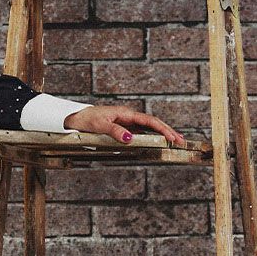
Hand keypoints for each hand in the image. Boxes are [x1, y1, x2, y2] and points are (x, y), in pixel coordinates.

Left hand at [63, 104, 186, 147]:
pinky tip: (156, 142)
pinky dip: (150, 137)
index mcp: (126, 113)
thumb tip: (130, 138)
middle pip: (153, 124)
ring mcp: (126, 122)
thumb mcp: (100, 126)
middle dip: (168, 132)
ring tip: (174, 142)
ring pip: (148, 128)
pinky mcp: (122, 128)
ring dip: (161, 134)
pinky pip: (139, 132)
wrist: (75, 118)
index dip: (163, 129)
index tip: (173, 137)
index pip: (149, 121)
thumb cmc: (86, 120)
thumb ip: (115, 131)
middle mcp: (129, 117)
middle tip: (181, 141)